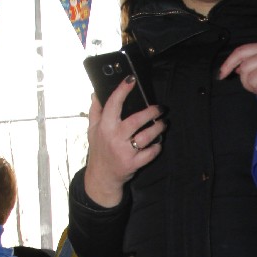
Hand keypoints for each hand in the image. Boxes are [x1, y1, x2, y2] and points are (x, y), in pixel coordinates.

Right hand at [82, 77, 164, 206]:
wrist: (102, 176)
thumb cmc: (99, 150)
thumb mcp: (92, 130)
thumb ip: (95, 111)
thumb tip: (96, 93)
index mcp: (104, 127)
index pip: (113, 104)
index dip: (123, 90)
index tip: (131, 79)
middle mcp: (114, 138)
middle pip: (136, 120)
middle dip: (151, 112)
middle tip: (160, 108)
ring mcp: (125, 152)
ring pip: (146, 136)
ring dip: (158, 128)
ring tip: (163, 123)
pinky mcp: (133, 164)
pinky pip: (151, 153)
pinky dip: (157, 146)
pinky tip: (158, 142)